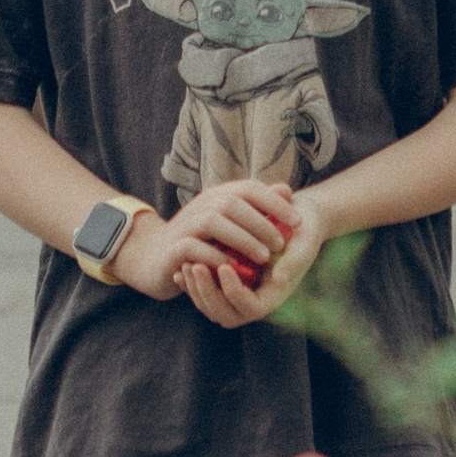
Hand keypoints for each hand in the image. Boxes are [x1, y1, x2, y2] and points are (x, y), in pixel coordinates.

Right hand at [117, 180, 292, 302]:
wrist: (157, 257)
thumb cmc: (201, 240)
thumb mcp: (230, 221)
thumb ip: (256, 207)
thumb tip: (286, 189)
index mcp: (218, 195)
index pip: (250, 188)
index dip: (275, 202)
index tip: (298, 221)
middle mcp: (202, 204)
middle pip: (234, 202)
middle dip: (261, 222)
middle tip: (281, 243)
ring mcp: (186, 224)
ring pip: (215, 221)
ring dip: (242, 238)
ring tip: (264, 257)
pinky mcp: (174, 247)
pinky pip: (194, 247)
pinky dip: (215, 256)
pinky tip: (233, 268)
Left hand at [182, 185, 335, 330]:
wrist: (298, 220)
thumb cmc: (304, 229)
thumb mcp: (303, 242)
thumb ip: (293, 261)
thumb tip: (279, 279)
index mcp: (275, 295)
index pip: (251, 308)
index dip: (235, 292)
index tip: (224, 266)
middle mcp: (256, 300)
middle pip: (226, 314)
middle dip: (208, 293)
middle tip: (195, 266)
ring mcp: (241, 294)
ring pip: (212, 306)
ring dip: (197, 290)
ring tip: (187, 264)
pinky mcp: (229, 284)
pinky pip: (206, 293)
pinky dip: (193, 285)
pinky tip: (182, 268)